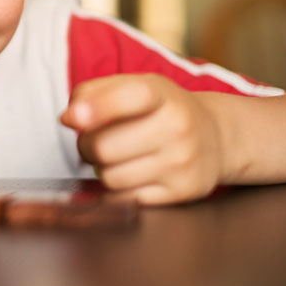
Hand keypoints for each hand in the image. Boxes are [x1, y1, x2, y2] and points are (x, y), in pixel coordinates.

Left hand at [59, 74, 225, 205]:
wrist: (216, 136)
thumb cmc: (160, 109)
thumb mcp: (133, 86)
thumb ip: (92, 93)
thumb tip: (68, 118)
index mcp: (162, 93)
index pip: (130, 96)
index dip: (97, 108)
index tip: (73, 118)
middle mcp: (178, 126)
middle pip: (103, 147)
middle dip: (88, 146)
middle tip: (97, 141)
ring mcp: (183, 161)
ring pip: (110, 177)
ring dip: (102, 169)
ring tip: (117, 157)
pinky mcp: (183, 191)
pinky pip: (126, 199)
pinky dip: (118, 190)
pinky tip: (131, 174)